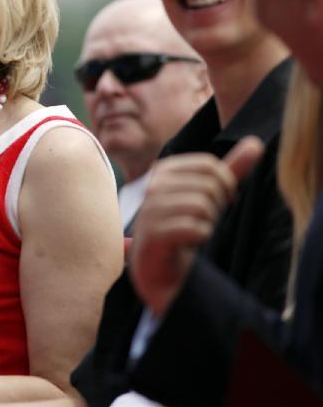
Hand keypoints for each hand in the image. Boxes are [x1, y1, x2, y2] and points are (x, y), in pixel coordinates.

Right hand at [130, 136, 263, 314]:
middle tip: (204, 219)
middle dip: (217, 206)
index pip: (210, 165)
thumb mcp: (210, 193)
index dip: (225, 184)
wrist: (158, 263)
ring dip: (208, 223)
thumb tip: (255, 143)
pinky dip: (201, 236)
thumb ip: (231, 169)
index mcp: (164, 171)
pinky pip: (196, 228)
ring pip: (204, 206)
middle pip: (210, 185)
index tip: (218, 201)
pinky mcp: (154, 234)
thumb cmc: (185, 224)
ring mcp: (151, 210)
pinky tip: (190, 241)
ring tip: (195, 229)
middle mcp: (153, 187)